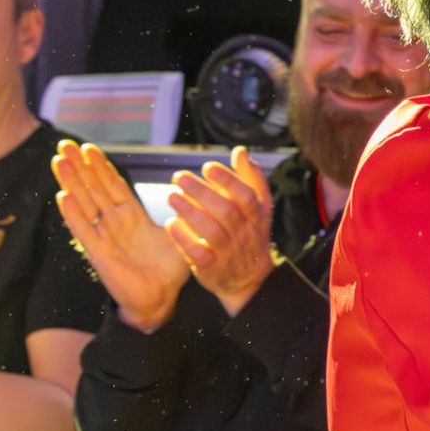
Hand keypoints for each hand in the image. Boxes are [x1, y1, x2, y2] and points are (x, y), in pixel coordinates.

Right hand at [52, 140, 187, 332]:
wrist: (162, 299)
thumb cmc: (170, 269)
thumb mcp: (180, 233)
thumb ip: (185, 214)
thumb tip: (198, 193)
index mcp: (132, 216)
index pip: (112, 185)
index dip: (100, 167)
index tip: (88, 147)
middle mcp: (114, 223)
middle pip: (93, 188)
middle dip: (80, 166)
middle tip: (65, 143)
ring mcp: (104, 236)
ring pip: (84, 203)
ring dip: (71, 181)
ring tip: (59, 160)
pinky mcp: (99, 252)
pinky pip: (84, 230)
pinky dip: (73, 214)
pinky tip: (63, 196)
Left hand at [166, 147, 275, 317]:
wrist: (250, 279)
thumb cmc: (250, 234)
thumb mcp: (258, 207)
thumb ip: (250, 179)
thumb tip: (240, 151)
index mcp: (257, 215)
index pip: (246, 195)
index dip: (228, 180)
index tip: (207, 166)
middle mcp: (244, 233)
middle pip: (226, 211)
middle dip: (202, 192)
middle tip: (179, 177)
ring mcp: (228, 252)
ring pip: (212, 231)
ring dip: (189, 212)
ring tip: (171, 195)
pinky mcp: (211, 268)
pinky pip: (197, 254)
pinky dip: (183, 238)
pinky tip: (171, 223)